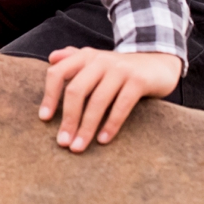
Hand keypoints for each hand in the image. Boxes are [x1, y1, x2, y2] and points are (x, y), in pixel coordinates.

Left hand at [38, 48, 181, 151]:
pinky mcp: (138, 80)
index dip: (49, 96)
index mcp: (85, 56)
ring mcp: (120, 69)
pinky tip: (103, 140)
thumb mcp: (98, 60)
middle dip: (68, 119)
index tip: (44, 119)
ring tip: (78, 147)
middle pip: (76, 91)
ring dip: (86, 127)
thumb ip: (74, 58)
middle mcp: (100, 60)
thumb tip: (51, 59)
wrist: (159, 63)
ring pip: (98, 101)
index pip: (58, 73)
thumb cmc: (122, 68)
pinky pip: (121, 105)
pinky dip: (111, 124)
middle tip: (63, 142)